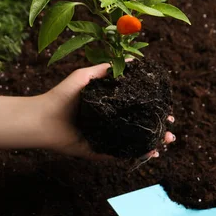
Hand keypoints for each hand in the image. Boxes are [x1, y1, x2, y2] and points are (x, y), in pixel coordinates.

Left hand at [0, 65, 174, 155]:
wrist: (43, 118)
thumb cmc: (63, 95)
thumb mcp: (86, 77)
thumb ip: (107, 69)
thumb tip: (133, 60)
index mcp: (111, 108)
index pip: (138, 110)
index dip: (155, 110)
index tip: (169, 109)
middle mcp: (111, 124)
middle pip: (141, 128)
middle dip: (159, 129)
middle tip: (171, 129)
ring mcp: (106, 139)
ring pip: (135, 143)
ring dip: (153, 144)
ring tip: (166, 143)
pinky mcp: (99, 152)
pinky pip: (121, 155)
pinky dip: (136, 156)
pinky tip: (150, 153)